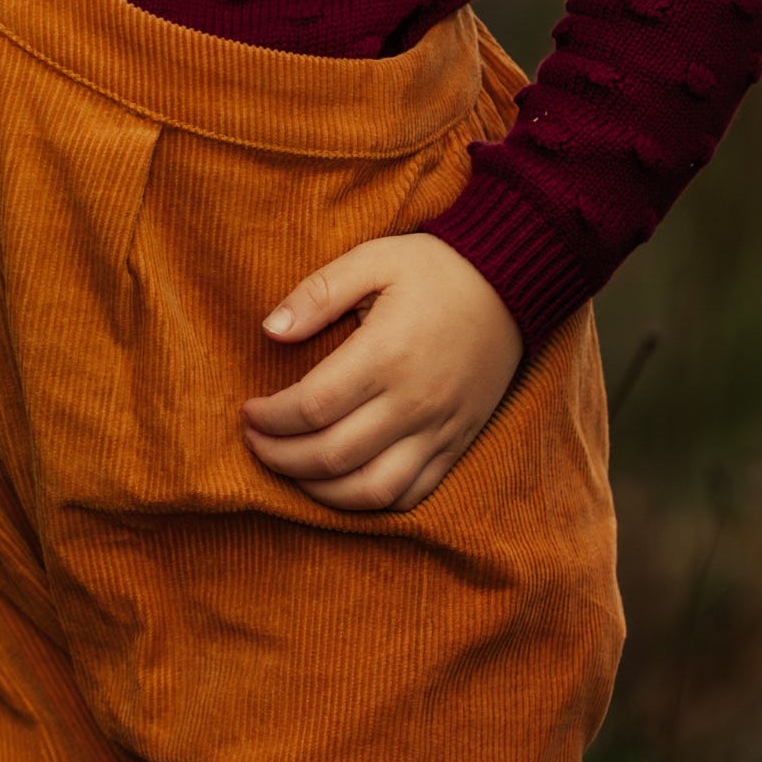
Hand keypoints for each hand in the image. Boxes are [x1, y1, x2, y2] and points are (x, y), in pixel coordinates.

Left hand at [241, 233, 520, 514]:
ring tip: (290, 469)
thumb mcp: (373, 259)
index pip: (312, 408)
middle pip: (333, 456)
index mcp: (387, 355)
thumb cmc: (435, 268)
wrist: (513, 285)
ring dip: (320, 490)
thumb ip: (318, 293)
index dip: (270, 418)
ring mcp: (440, 430)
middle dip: (280, 457)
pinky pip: (413, 494)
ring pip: (371, 490)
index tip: (248, 411)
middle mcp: (414, 402)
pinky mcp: (458, 443)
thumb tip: (270, 330)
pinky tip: (341, 485)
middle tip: (255, 442)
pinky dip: (371, 502)